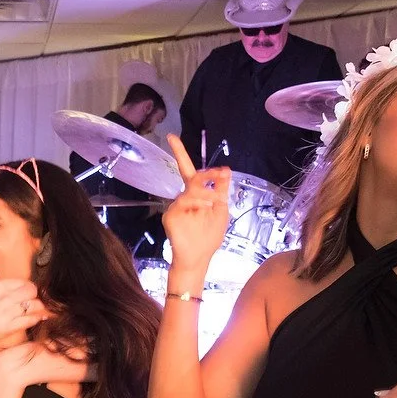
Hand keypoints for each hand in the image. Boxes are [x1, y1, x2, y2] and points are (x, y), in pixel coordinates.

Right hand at [0, 271, 41, 348]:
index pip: (22, 282)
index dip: (26, 285)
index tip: (25, 289)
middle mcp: (7, 298)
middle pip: (31, 291)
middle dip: (34, 293)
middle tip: (32, 297)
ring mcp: (10, 313)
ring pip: (34, 306)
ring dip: (38, 305)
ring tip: (39, 307)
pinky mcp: (10, 327)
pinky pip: (30, 320)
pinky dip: (38, 317)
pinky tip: (41, 317)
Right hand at [161, 142, 230, 274]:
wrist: (199, 258)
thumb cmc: (210, 236)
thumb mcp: (222, 210)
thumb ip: (222, 189)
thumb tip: (225, 169)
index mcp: (197, 195)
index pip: (189, 171)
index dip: (180, 154)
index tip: (175, 139)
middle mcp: (184, 197)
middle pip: (191, 176)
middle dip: (206, 174)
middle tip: (217, 175)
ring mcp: (176, 206)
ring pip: (191, 189)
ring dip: (205, 193)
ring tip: (213, 203)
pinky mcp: (170, 215)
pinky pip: (183, 202)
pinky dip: (196, 202)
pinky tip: (205, 207)